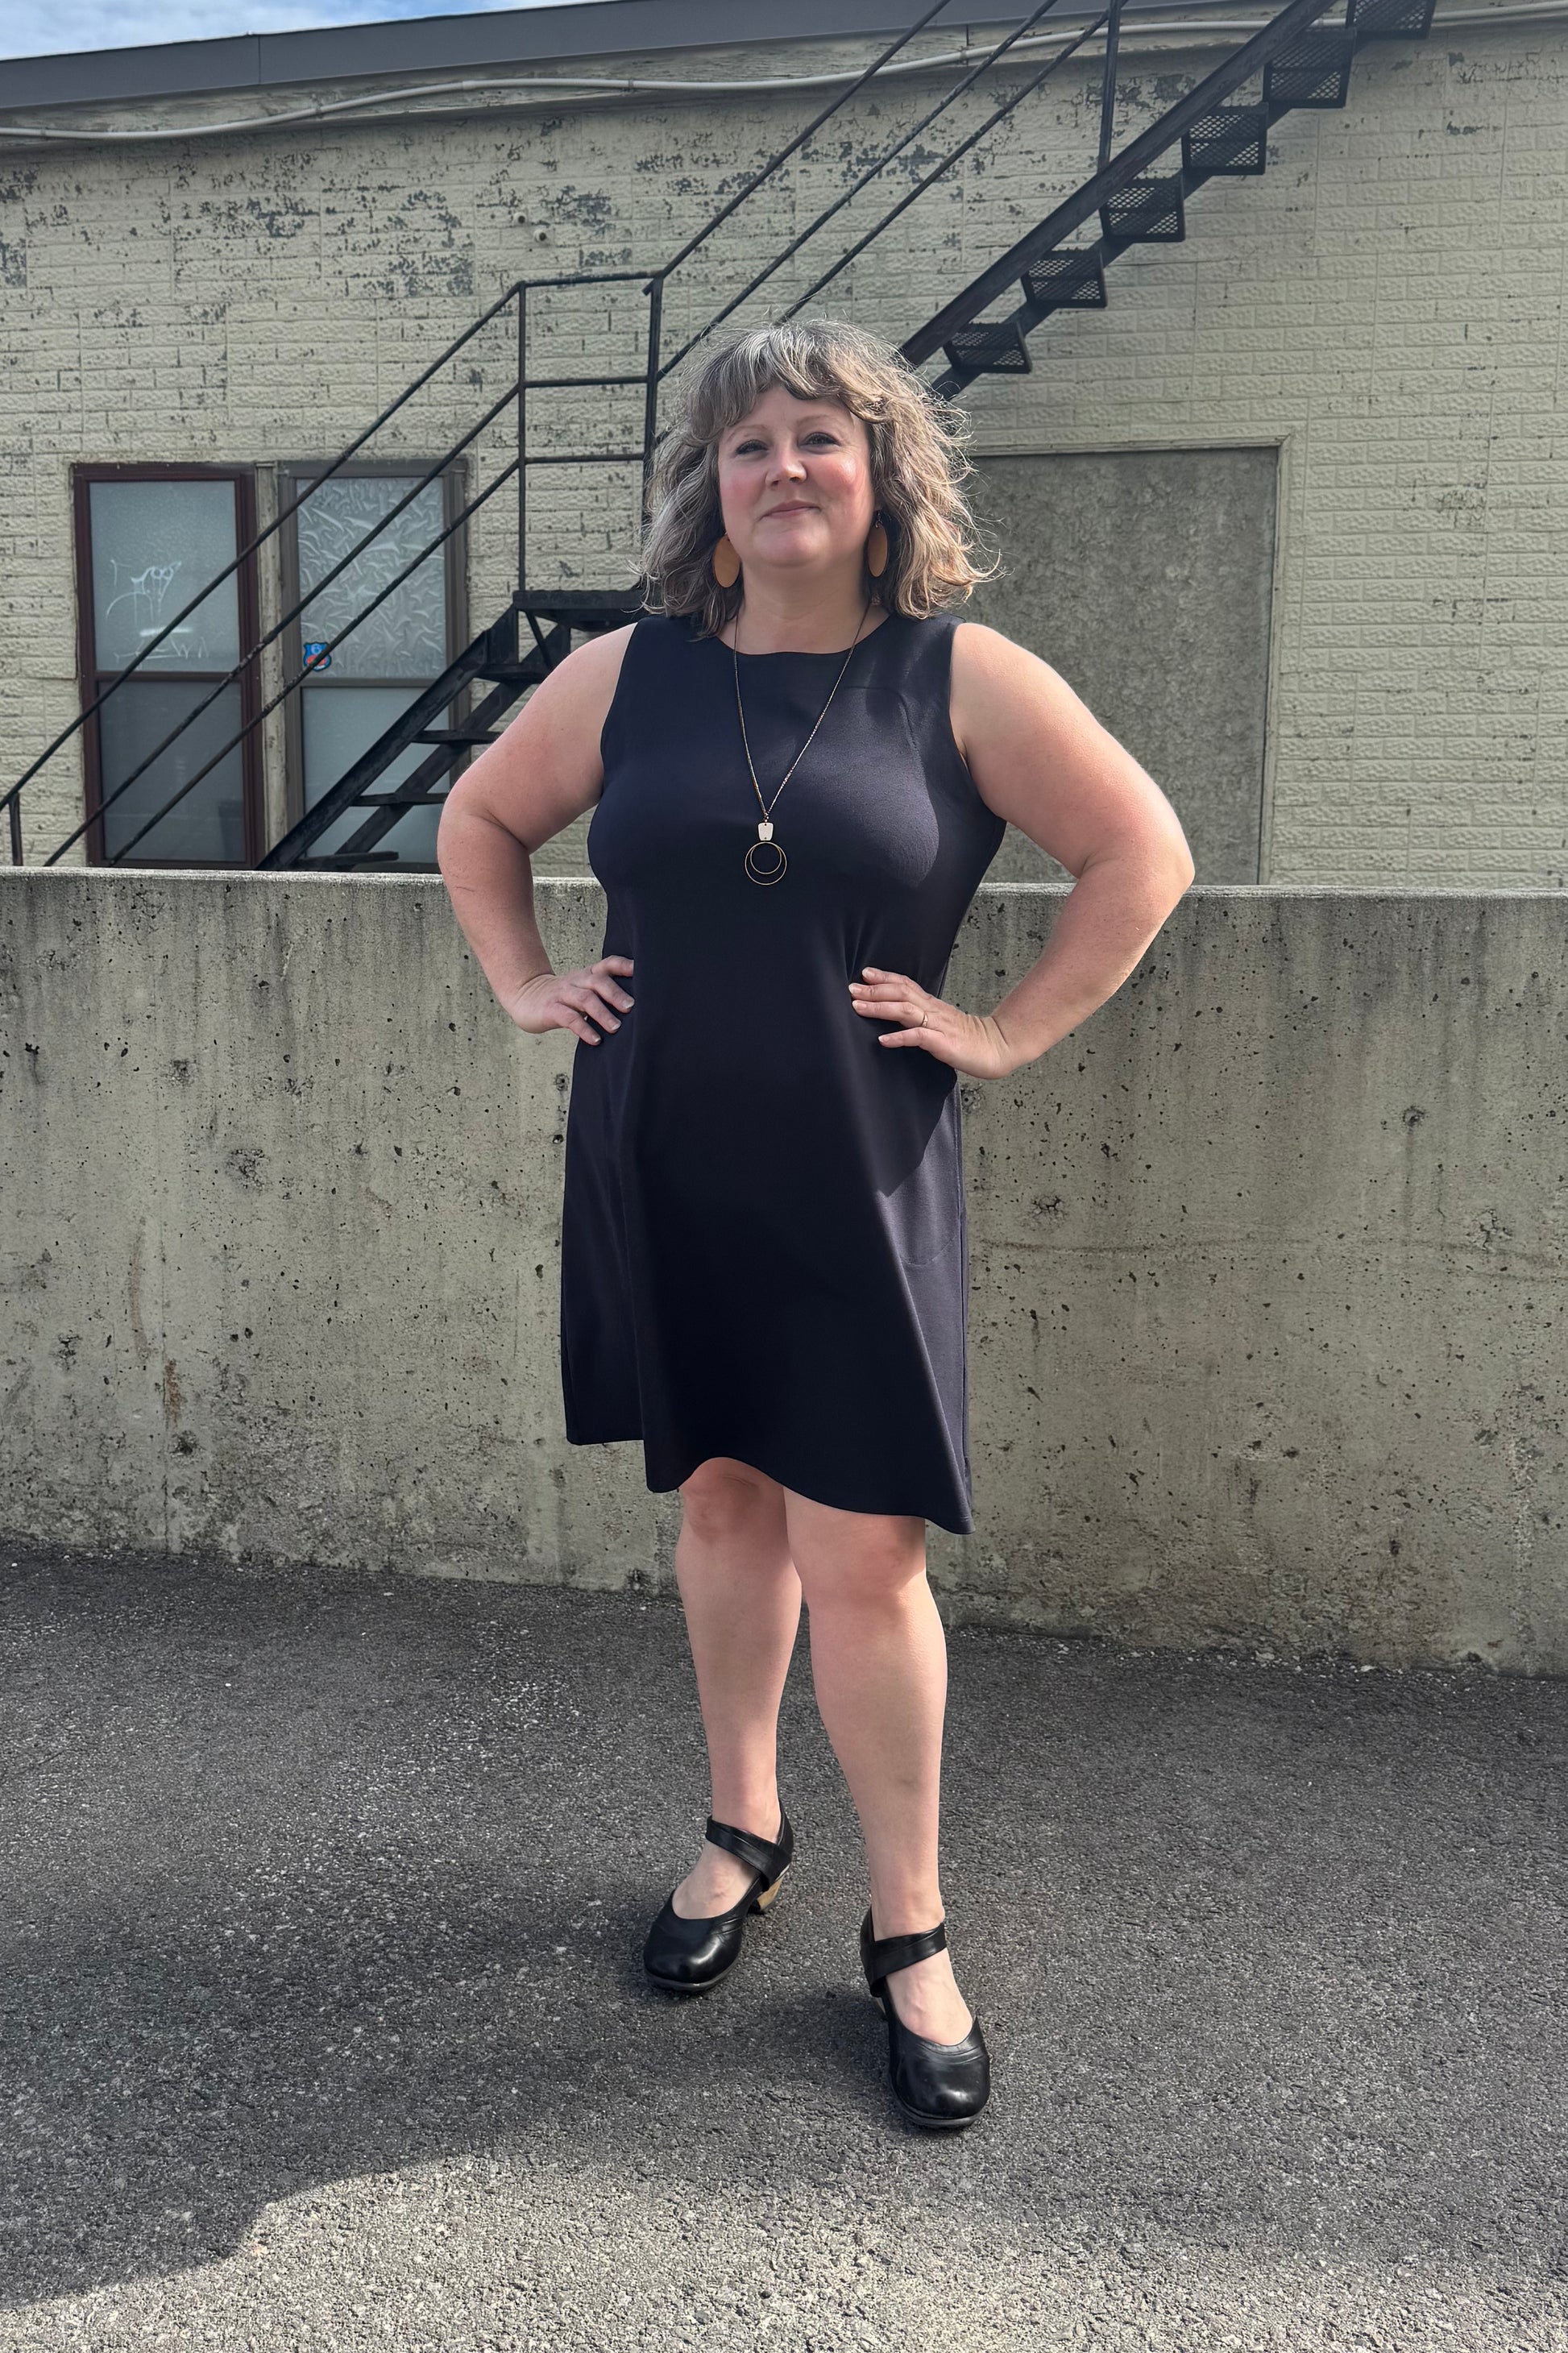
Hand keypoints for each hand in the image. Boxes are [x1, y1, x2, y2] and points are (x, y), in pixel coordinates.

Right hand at [507, 955, 634, 1045]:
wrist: (525, 997)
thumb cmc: (562, 997)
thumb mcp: (583, 990)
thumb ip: (603, 994)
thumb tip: (636, 1008)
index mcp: (587, 975)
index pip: (607, 965)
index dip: (623, 966)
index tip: (640, 971)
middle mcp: (577, 981)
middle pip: (598, 981)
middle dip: (616, 994)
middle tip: (631, 1007)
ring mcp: (563, 994)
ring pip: (585, 999)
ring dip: (602, 1013)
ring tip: (616, 1027)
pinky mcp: (551, 1009)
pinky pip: (569, 1018)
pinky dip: (584, 1029)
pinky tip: (595, 1039)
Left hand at [848, 967, 1017, 1079]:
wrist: (998, 1048)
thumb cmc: (970, 1038)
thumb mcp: (942, 1023)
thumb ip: (923, 1017)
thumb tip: (901, 1015)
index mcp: (933, 1005)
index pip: (906, 984)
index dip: (885, 977)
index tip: (865, 974)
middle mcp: (933, 1010)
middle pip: (900, 993)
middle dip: (874, 990)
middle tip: (851, 989)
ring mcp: (938, 1025)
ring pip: (905, 1010)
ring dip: (879, 1008)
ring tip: (858, 1008)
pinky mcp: (943, 1043)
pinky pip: (918, 1037)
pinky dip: (899, 1037)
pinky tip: (883, 1040)